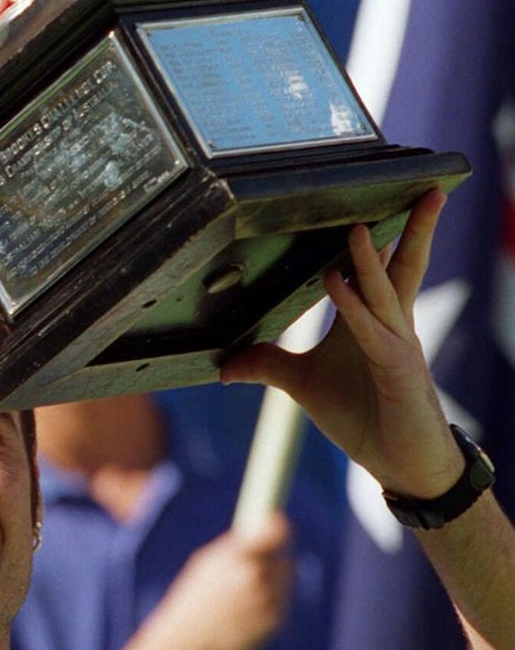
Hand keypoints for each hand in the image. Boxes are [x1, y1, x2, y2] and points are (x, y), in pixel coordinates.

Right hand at [156, 512, 293, 649]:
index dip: (279, 526)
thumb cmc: (194, 596)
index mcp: (239, 556)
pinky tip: (246, 610)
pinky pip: (280, 602)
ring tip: (243, 593)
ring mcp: (269, 600)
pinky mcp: (275, 621)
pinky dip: (270, 602)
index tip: (278, 522)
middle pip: (284, 557)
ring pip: (284, 580)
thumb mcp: (208, 561)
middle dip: (275, 557)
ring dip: (272, 580)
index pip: (275, 532)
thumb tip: (264, 527)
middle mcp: (257, 576)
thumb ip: (238, 546)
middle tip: (260, 561)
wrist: (189, 640)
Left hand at [220, 191, 462, 497]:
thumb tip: (226, 366)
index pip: (382, 265)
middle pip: (405, 265)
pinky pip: (374, 335)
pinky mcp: (399, 372)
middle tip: (424, 184)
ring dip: (369, 262)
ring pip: (387, 293)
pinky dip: (355, 310)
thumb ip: (269, 365)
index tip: (377, 194)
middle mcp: (393, 324)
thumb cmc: (365, 417)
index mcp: (376, 319)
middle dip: (413, 226)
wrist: (403, 465)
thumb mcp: (305, 384)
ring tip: (356, 228)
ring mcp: (399, 346)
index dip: (381, 231)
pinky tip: (338, 285)